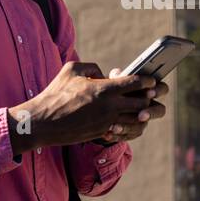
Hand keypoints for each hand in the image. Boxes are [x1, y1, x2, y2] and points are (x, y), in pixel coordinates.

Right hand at [8, 61, 158, 152]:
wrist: (43, 123)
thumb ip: (93, 67)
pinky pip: (125, 131)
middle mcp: (109, 107)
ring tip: (148, 107)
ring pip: (137, 120)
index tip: (153, 80)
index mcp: (104, 89)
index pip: (136, 84)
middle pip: (142, 103)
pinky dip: (131, 125)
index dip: (148, 81)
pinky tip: (133, 120)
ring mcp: (107, 122)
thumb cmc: (55, 93)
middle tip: (157, 92)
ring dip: (145, 113)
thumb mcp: (72, 70)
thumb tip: (105, 73)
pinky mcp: (102, 134)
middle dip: (152, 97)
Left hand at [91, 68, 167, 143]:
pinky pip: (130, 135)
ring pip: (142, 126)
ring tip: (115, 127)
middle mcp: (150, 106)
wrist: (103, 105)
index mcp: (150, 90)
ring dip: (129, 127)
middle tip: (141, 115)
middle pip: (160, 110)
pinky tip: (108, 133)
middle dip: (151, 113)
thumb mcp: (115, 80)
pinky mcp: (134, 131)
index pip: (162, 88)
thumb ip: (118, 77)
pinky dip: (118, 134)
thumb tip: (117, 74)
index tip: (149, 92)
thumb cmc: (114, 87)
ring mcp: (143, 120)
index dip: (158, 90)